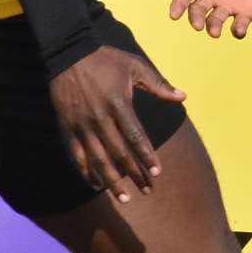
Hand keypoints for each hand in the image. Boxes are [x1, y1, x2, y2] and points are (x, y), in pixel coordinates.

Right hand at [48, 48, 185, 202]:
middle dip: (134, 174)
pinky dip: (86, 172)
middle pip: (119, 153)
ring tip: (124, 198)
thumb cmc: (106, 60)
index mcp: (119, 103)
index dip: (146, 156)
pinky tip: (96, 185)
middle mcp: (100, 117)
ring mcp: (82, 125)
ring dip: (111, 181)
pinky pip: (77, 156)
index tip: (157, 172)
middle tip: (147, 190)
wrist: (68, 54)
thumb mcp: (135, 66)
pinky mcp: (67, 128)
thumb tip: (183, 96)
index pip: (135, 136)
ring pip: (98, 159)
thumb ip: (159, 84)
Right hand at [169, 0, 251, 38]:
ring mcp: (230, 3)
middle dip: (195, 18)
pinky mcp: (247, 11)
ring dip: (212, 28)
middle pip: (198, 10)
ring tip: (214, 32)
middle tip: (198, 25)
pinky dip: (238, 31)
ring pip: (215, 21)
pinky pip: (239, 25)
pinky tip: (239, 30)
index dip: (178, 4)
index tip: (174, 14)